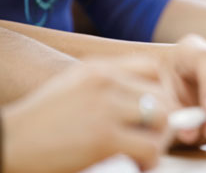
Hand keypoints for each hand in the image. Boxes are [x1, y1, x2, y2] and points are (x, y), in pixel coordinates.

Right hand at [3, 56, 170, 172]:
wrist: (9, 143)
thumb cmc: (42, 122)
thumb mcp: (74, 88)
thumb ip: (108, 87)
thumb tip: (148, 101)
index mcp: (98, 68)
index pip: (152, 69)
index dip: (159, 93)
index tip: (152, 113)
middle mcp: (105, 81)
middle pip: (162, 95)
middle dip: (163, 120)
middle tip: (151, 138)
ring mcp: (105, 107)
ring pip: (162, 118)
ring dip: (159, 139)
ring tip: (144, 152)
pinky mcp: (104, 137)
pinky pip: (150, 146)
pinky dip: (149, 159)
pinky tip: (135, 163)